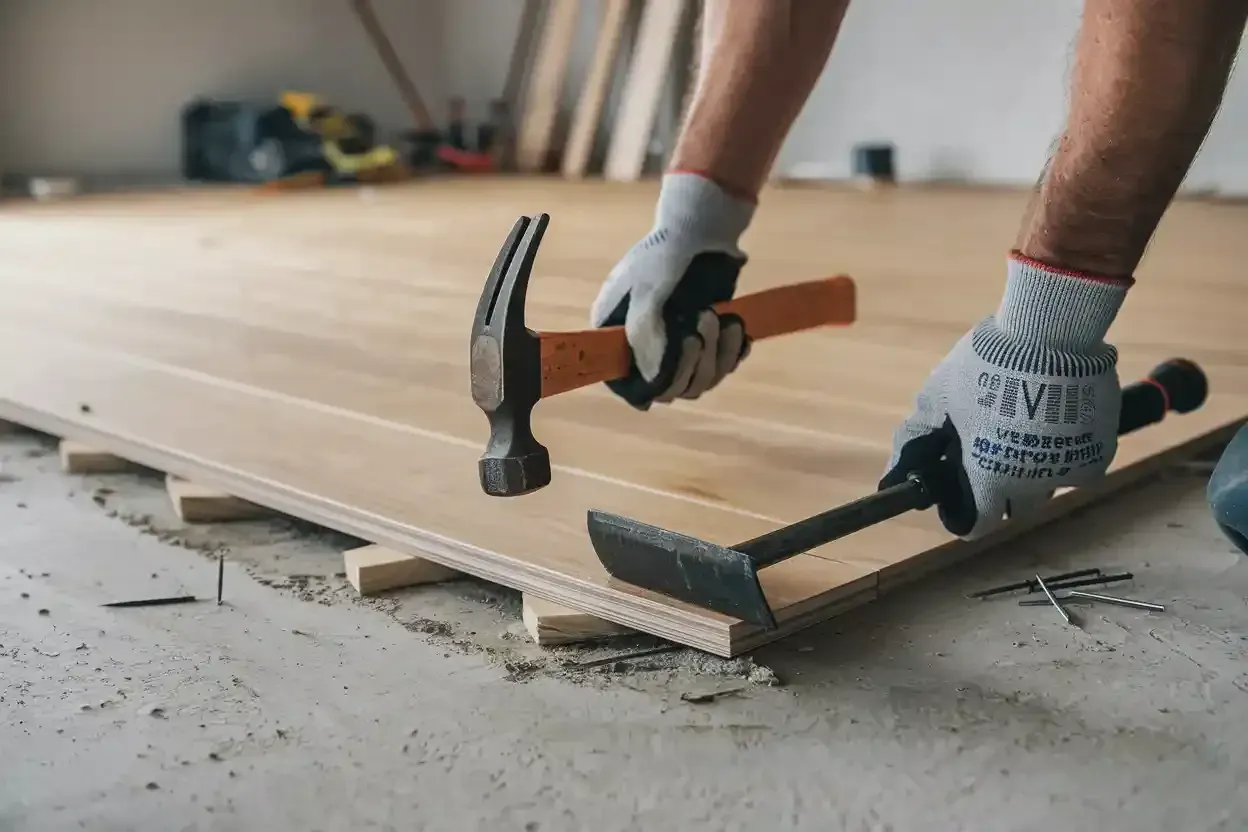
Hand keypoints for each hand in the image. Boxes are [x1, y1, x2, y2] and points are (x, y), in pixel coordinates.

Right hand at [590, 172, 755, 409]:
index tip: (671, 372)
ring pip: (699, 379)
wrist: (704, 227)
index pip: (627, 380)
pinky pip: (720, 366)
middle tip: (704, 321)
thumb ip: (644, 339)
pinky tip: (736, 329)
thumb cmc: (667, 254)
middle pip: (669, 386)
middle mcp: (644, 344)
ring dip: (716, 355)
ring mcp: (677, 343)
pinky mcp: (706, 340)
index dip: (649, 385)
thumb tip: (650, 386)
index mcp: (617, 332)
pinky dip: (732, 353)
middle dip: (692, 362)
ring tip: (724, 320)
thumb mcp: (648, 294)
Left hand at [880, 254, 1132, 539]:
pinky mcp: (1098, 454)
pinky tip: (1060, 422)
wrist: (1048, 337)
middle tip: (994, 450)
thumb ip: (914, 442)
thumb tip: (887, 482)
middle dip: (1000, 488)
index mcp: (987, 479)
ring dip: (1035, 468)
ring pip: (1047, 485)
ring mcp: (1066, 471)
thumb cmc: (982, 369)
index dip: (965, 514)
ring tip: (1027, 427)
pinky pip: (1080, 465)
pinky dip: (1069, 451)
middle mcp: (1028, 486)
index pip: (977, 525)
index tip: (961, 495)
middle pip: (1013, 507)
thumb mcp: (935, 400)